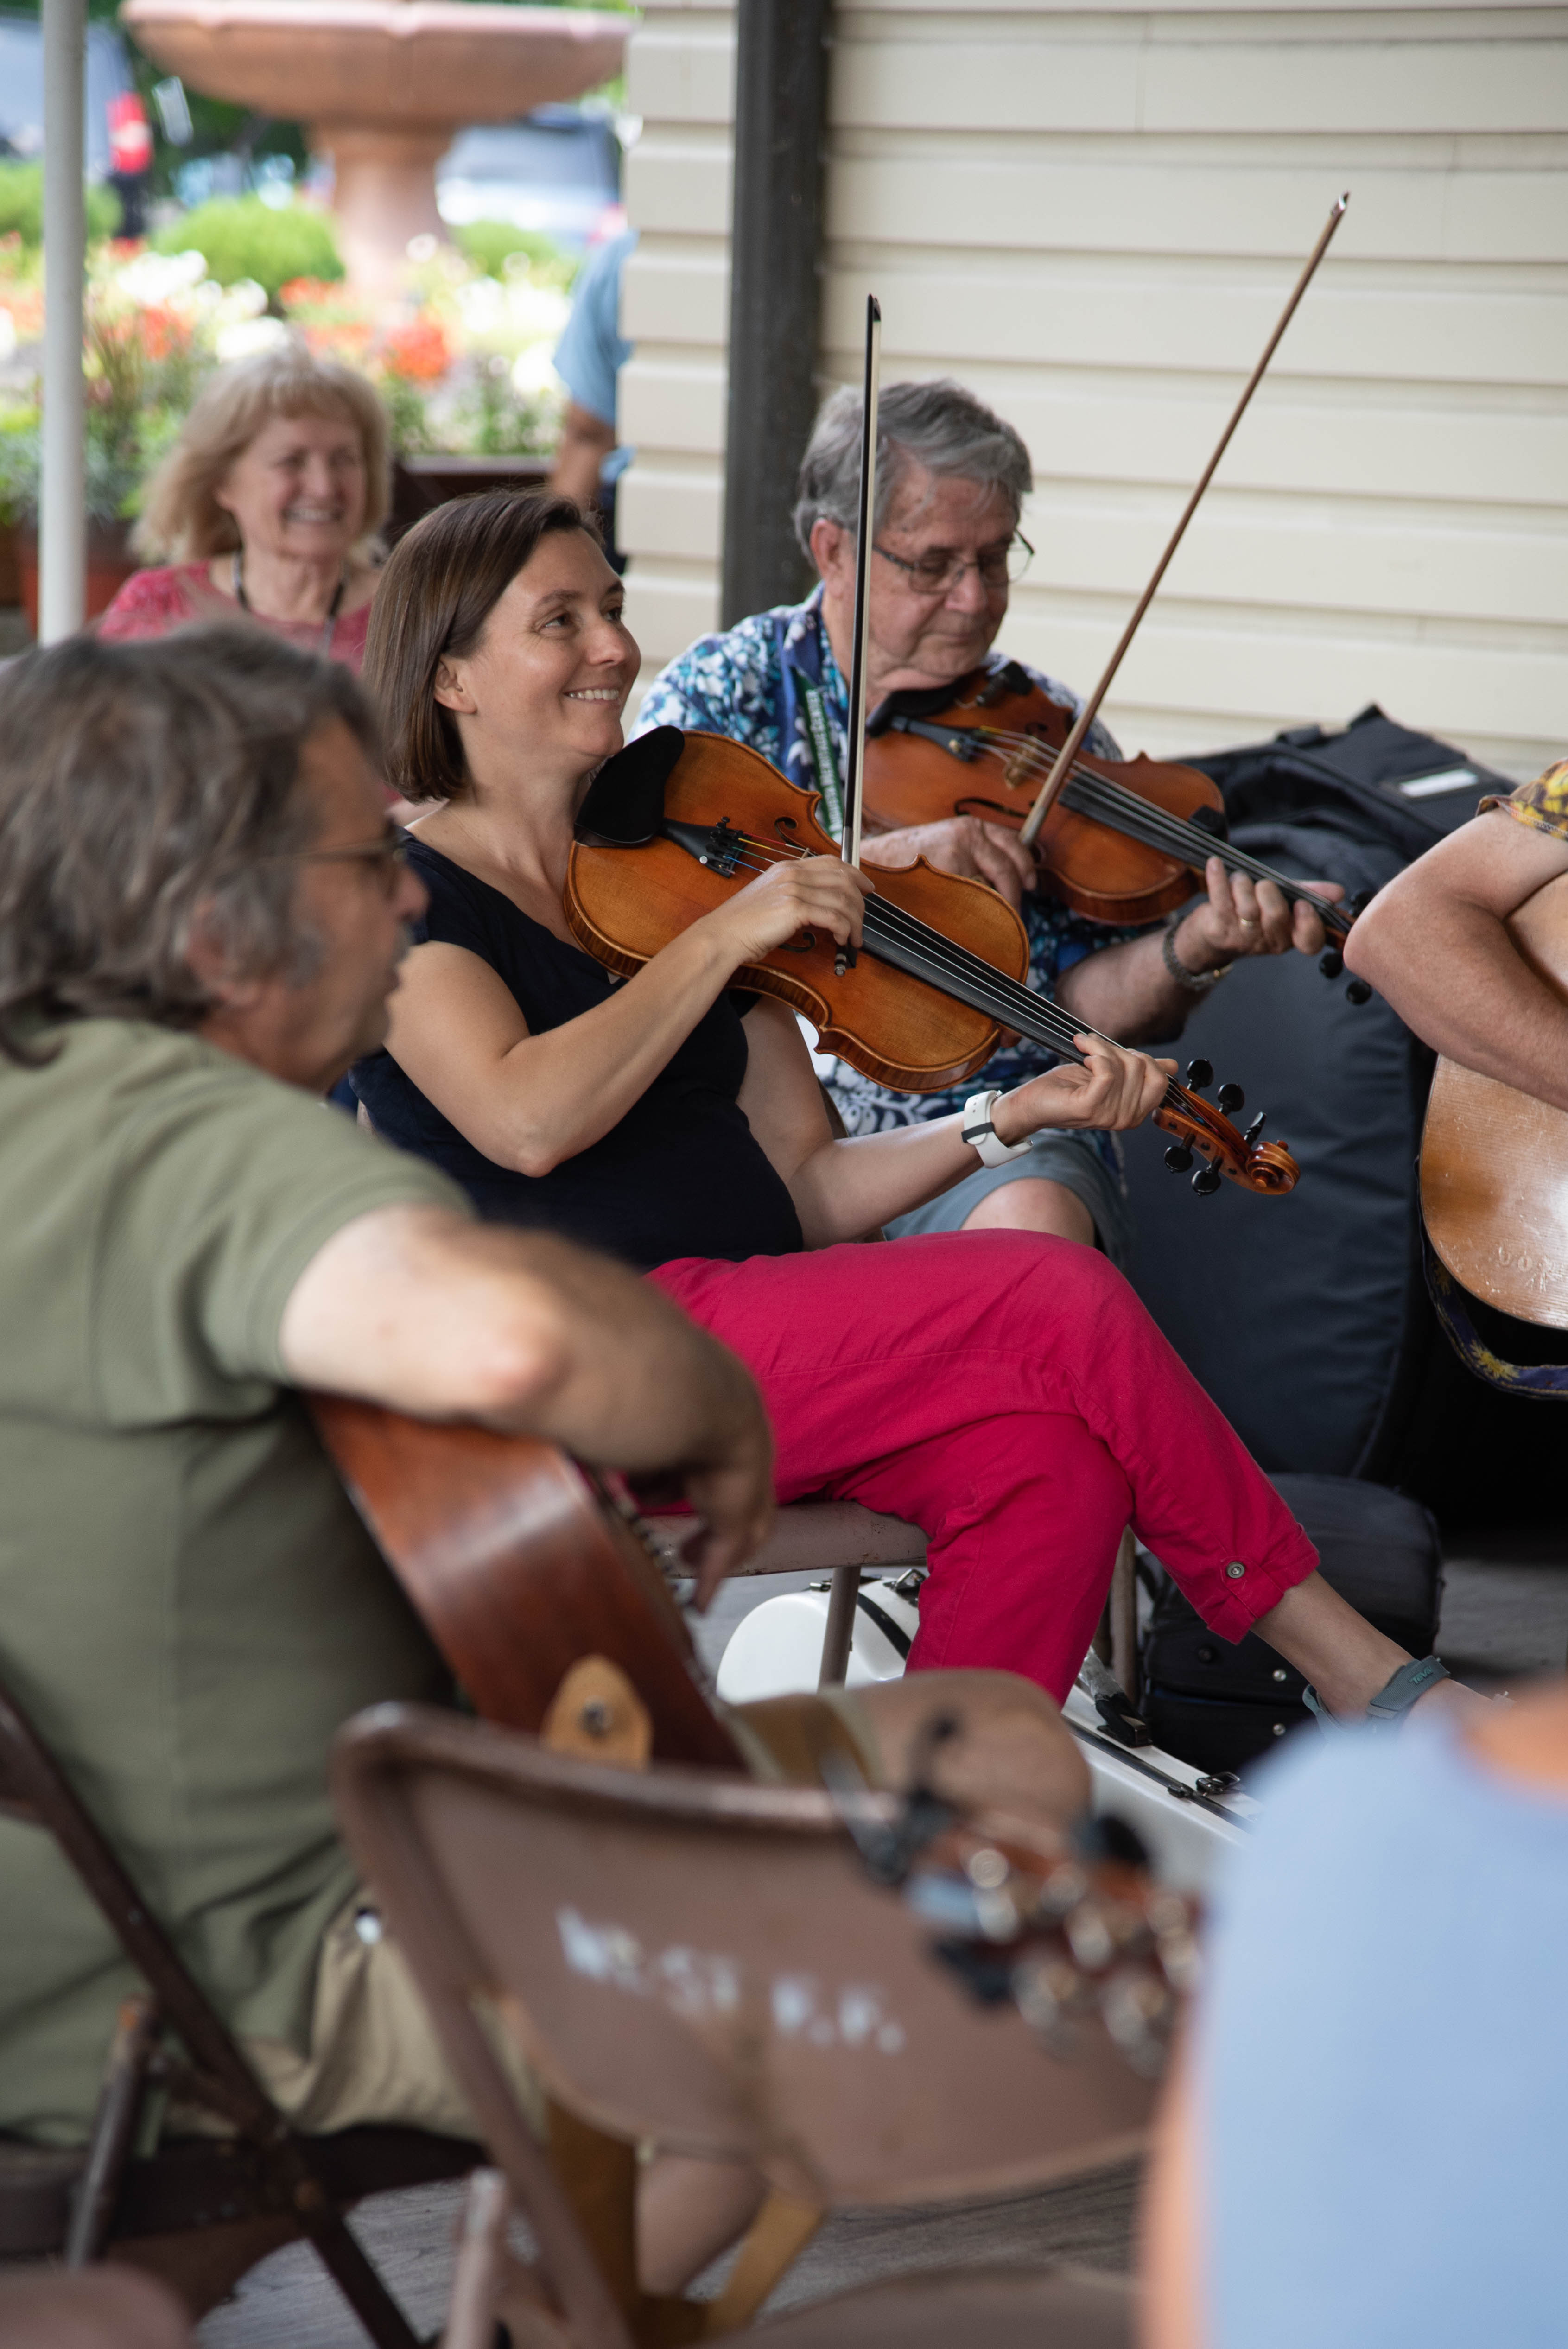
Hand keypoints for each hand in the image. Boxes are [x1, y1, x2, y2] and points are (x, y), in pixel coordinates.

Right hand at [697, 852, 871, 969]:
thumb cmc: (744, 925)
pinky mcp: (794, 909)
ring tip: (853, 938)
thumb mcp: (773, 900)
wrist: (723, 936)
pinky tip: (841, 939)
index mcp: (787, 868)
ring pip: (843, 899)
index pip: (832, 862)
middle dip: (860, 901)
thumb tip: (824, 907)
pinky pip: (834, 917)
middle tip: (862, 920)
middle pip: (843, 878)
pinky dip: (844, 929)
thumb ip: (797, 896)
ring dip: (855, 921)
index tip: (866, 889)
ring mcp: (793, 889)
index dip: (855, 875)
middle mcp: (792, 874)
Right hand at [863, 816, 1036, 911]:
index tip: (1030, 882)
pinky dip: (976, 912)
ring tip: (995, 919)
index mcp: (968, 826)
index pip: (1011, 842)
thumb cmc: (906, 859)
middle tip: (1018, 906)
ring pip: (994, 886)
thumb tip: (1001, 875)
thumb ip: (970, 852)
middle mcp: (969, 835)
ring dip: (998, 905)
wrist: (875, 861)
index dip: (1025, 863)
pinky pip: (974, 899)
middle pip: (1009, 865)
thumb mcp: (943, 844)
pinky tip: (967, 920)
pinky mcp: (950, 874)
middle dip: (1017, 890)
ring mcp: (960, 854)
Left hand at [995, 1033, 1174, 1138]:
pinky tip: (1082, 1053)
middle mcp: (1127, 1118)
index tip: (1118, 1052)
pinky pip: (1106, 1071)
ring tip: (1084, 1047)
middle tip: (1097, 1048)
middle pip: (1145, 1069)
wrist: (1033, 1102)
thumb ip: (1138, 1070)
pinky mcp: (1091, 1108)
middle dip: (1121, 1050)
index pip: (1161, 1080)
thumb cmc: (1068, 1087)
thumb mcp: (1110, 1074)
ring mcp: (1110, 1116)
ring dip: (1101, 1048)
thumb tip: (1171, 1065)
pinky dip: (1094, 1053)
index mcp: (1136, 1113)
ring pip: (1124, 1066)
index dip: (1143, 1058)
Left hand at [1171, 858, 1345, 967]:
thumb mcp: (1283, 902)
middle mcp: (1268, 941)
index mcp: (1290, 936)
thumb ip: (1309, 894)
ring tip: (1239, 879)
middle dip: (1269, 892)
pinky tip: (1215, 864)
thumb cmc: (1253, 911)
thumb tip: (1338, 892)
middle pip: (1276, 916)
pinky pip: (1220, 899)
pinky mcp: (1218, 930)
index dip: (1309, 924)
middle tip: (1262, 884)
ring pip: (1248, 908)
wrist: (1211, 936)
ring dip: (1243, 884)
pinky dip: (1218, 878)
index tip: (1302, 904)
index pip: (1309, 942)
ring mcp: (1242, 938)